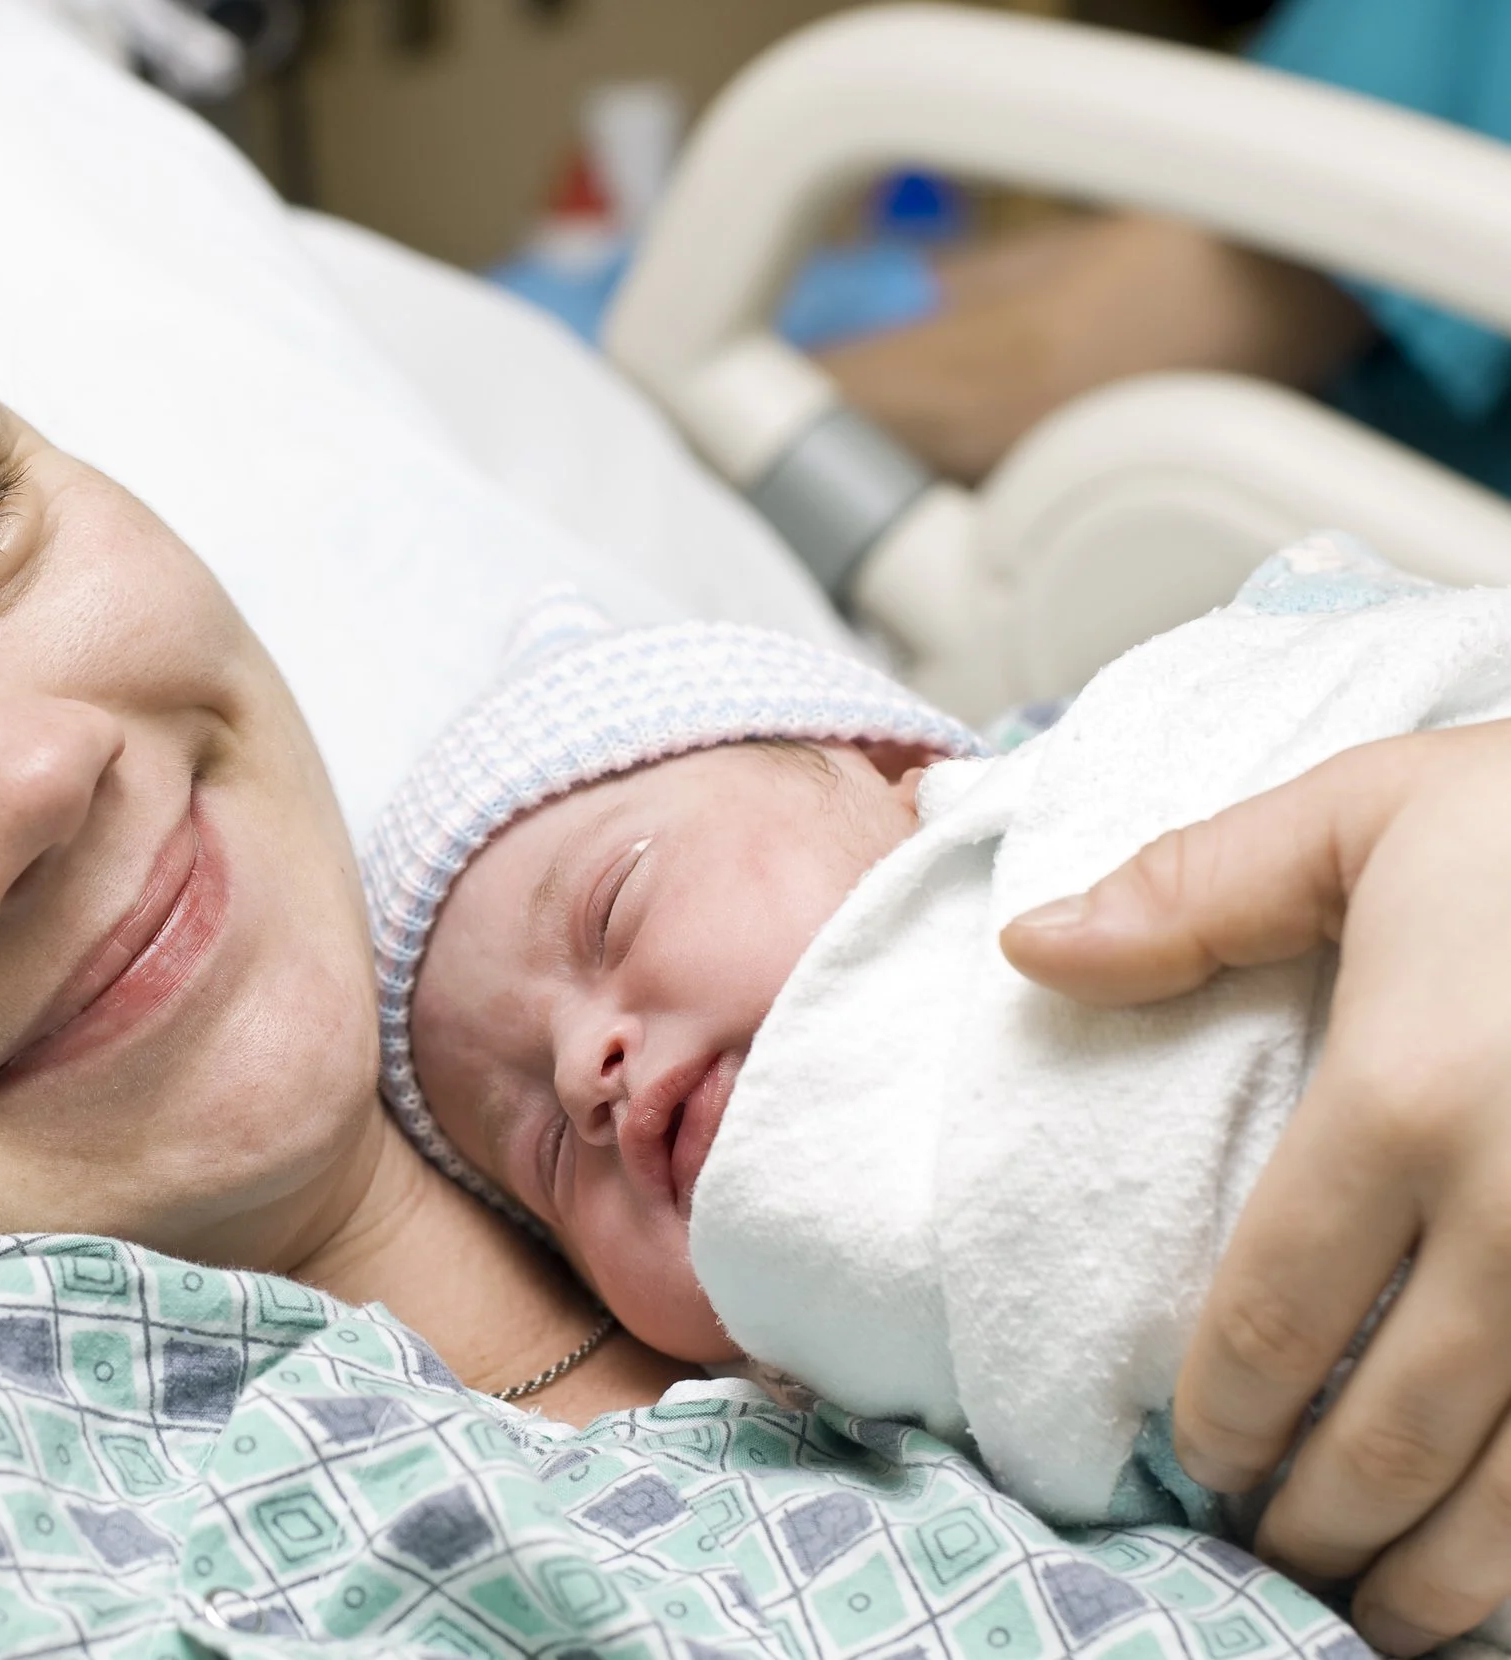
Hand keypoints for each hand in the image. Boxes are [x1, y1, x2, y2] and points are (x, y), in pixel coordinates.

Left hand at [999, 720, 1510, 1653]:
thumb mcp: (1370, 816)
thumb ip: (1194, 892)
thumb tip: (1029, 950)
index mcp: (1409, 1101)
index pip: (1276, 1311)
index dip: (1225, 1413)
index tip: (1198, 1459)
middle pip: (1398, 1430)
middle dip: (1323, 1517)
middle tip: (1274, 1555)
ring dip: (1448, 1574)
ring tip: (1383, 1611)